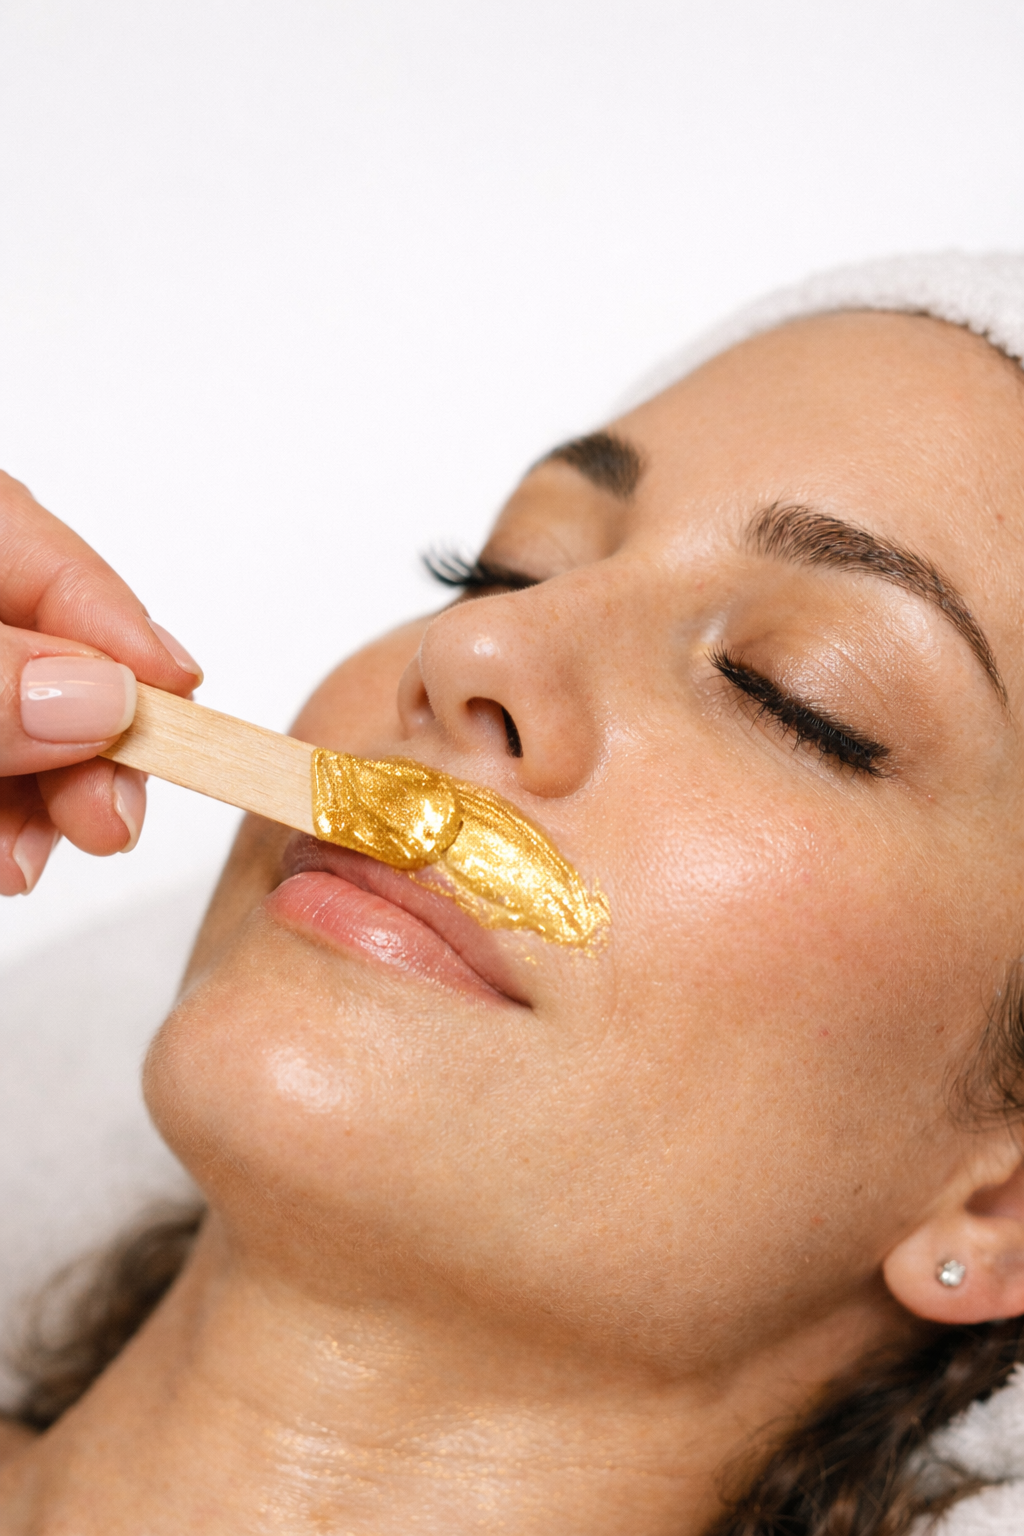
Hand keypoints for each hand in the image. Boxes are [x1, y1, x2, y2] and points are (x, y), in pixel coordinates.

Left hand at [0, 471, 201, 894]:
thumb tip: (102, 699)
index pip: (35, 547)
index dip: (118, 626)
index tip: (180, 695)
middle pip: (39, 648)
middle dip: (86, 739)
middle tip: (111, 817)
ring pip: (13, 720)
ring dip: (43, 797)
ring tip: (32, 860)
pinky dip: (2, 811)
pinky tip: (7, 852)